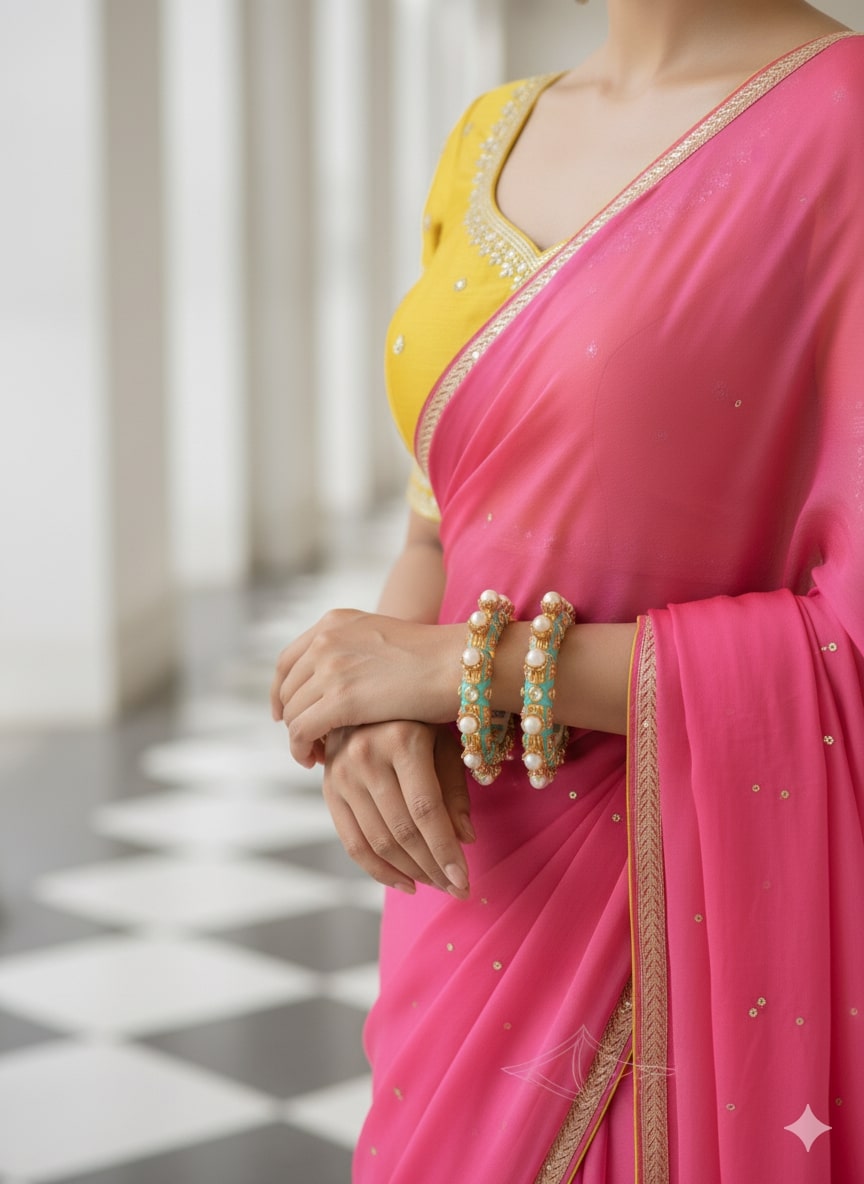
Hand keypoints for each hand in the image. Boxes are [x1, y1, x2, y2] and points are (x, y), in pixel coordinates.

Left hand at [270, 609, 462, 765]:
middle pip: (288, 688)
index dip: (282, 691)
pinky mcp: (339, 699)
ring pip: (293, 712)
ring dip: (299, 737)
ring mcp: (330, 667)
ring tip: (315, 755)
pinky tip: (316, 761)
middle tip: (308, 742)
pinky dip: (301, 749)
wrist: (459, 665)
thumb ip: (355, 653)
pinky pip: (301, 731)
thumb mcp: (383, 641)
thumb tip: (337, 681)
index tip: (285, 713)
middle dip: (293, 717)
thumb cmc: (436, 660)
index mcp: (335, 622)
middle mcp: (326, 639)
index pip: (288, 661)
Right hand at [322, 721, 473, 897]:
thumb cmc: (418, 720)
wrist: (367, 696)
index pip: (426, 809)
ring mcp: (342, 773)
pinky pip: (352, 842)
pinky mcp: (328, 788)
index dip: (445, 850)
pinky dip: (378, 870)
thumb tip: (465, 839)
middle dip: (432, 868)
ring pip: (378, 841)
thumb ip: (455, 789)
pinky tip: (405, 882)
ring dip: (410, 872)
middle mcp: (366, 755)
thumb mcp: (444, 742)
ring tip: (436, 885)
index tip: (464, 881)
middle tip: (456, 889)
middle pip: (402, 830)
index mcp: (403, 739)